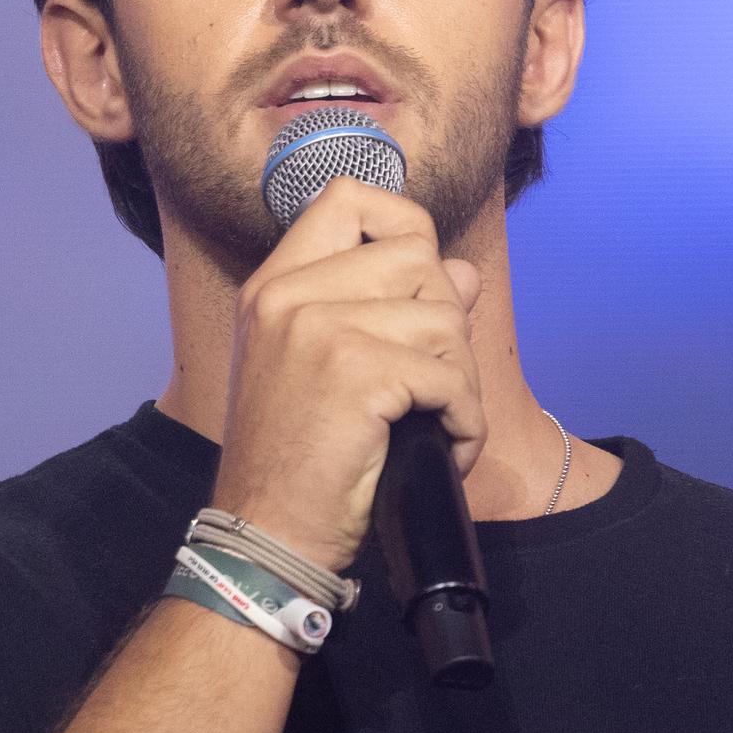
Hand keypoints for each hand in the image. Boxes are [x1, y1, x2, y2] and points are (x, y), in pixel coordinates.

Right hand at [207, 174, 485, 571]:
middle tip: (428, 384)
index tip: (417, 284)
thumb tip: (462, 272)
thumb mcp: (330, 368)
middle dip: (444, 322)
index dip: (404, 227)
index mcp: (275, 284)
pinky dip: (464, 421)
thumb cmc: (299, 460)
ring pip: (445, 318)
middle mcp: (289, 293)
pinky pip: (450, 377)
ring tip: (435, 424)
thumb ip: (389, 307)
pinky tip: (443, 449)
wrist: (268, 535)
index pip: (348, 197)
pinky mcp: (356, 371)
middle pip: (418, 256)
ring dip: (459, 381)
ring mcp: (319, 327)